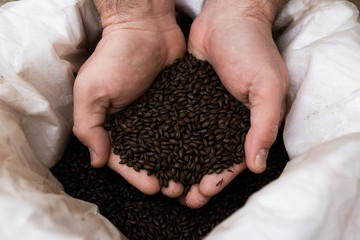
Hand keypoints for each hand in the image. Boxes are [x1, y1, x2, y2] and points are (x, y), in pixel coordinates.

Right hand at [73, 0, 185, 194]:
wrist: (145, 27)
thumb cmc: (115, 56)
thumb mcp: (91, 90)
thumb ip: (88, 126)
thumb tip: (97, 160)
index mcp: (112, 124)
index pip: (123, 158)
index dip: (136, 175)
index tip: (153, 186)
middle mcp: (135, 123)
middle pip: (148, 157)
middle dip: (161, 175)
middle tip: (176, 190)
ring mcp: (157, 115)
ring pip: (167, 147)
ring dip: (178, 165)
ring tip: (191, 180)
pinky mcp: (177, 105)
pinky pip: (183, 128)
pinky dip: (190, 143)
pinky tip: (201, 155)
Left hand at [182, 0, 288, 207]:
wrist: (227, 17)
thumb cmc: (252, 48)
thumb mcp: (267, 85)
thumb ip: (264, 124)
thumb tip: (257, 165)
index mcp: (249, 122)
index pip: (235, 159)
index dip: (220, 178)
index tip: (203, 193)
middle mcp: (226, 121)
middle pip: (211, 158)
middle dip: (197, 179)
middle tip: (181, 197)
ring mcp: (206, 111)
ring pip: (192, 145)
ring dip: (181, 166)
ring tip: (166, 183)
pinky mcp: (188, 98)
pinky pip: (179, 124)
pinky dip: (170, 140)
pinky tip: (157, 153)